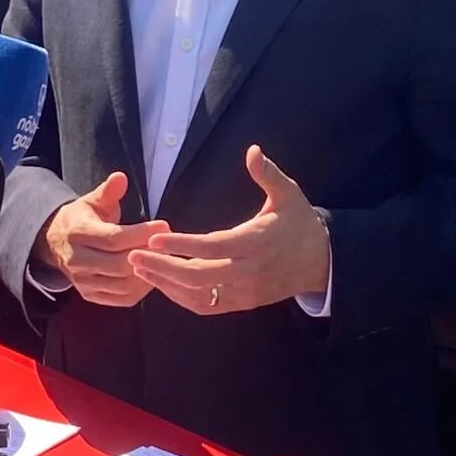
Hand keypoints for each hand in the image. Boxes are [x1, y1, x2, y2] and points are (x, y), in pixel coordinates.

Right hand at [34, 173, 169, 306]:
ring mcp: (82, 281)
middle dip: (147, 254)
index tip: (164, 225)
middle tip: (167, 244)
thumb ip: (108, 192)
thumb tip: (121, 177)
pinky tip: (152, 274)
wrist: (56, 243)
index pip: (114, 238)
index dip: (141, 234)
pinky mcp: (90, 295)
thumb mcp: (92, 201)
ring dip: (147, 273)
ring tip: (162, 258)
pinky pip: (121, 299)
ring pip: (122, 285)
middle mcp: (76, 260)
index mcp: (77, 233)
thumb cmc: (83, 218)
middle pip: (119, 265)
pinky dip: (140, 290)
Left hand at [129, 145, 329, 315]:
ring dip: (166, 284)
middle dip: (163, 268)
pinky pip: (207, 306)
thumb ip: (268, 174)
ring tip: (139, 269)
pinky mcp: (243, 303)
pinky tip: (162, 283)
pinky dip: (181, 298)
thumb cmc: (300, 223)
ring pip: (199, 296)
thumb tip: (252, 150)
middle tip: (134, 256)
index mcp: (257, 242)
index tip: (156, 237)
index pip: (214, 247)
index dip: (183, 244)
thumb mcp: (289, 194)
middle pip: (199, 276)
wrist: (321, 263)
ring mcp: (245, 291)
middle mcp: (249, 271)